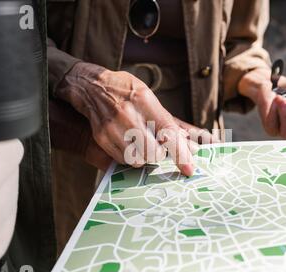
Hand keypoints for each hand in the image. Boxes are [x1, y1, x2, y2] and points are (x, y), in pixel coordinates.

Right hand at [55, 62, 213, 175]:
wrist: (92, 87)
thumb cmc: (128, 93)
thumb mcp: (150, 98)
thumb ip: (170, 122)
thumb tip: (193, 144)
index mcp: (144, 100)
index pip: (168, 131)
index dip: (180, 153)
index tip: (188, 168)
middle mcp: (128, 114)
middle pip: (153, 152)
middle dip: (159, 154)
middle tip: (156, 145)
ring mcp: (113, 127)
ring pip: (138, 160)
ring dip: (144, 156)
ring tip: (140, 142)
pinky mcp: (102, 138)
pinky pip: (123, 160)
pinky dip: (129, 156)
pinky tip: (127, 142)